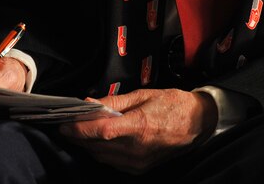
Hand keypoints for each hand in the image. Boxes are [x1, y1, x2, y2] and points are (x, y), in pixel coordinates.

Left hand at [58, 88, 216, 173]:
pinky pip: (111, 161)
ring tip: (85, 128)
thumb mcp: (144, 95)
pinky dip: (102, 150)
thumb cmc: (174, 105)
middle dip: (80, 134)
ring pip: (101, 155)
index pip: (101, 131)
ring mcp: (138, 162)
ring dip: (89, 143)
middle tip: (71, 121)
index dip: (79, 128)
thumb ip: (115, 102)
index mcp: (140, 126)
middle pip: (96, 145)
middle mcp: (137, 148)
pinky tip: (103, 138)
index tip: (65, 122)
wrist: (198, 123)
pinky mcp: (138, 169)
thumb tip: (90, 103)